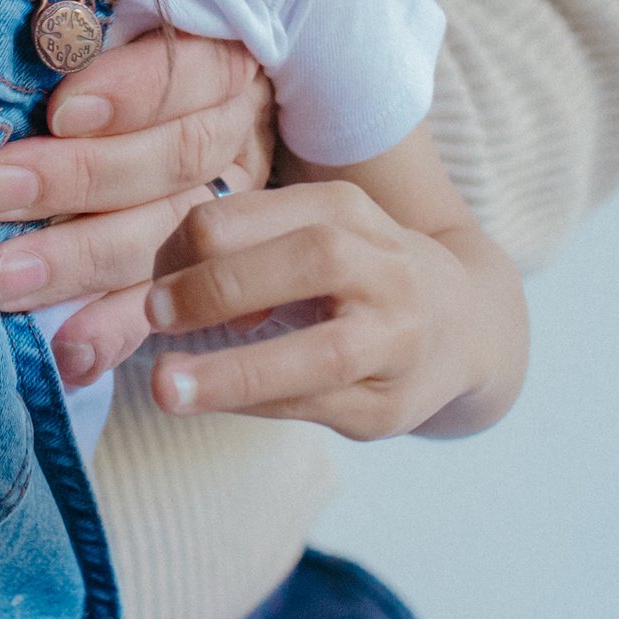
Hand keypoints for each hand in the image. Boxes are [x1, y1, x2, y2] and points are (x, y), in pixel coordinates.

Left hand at [0, 29, 273, 387]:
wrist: (181, 136)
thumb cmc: (112, 63)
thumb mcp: (123, 32)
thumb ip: (89, 36)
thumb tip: (37, 38)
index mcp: (225, 64)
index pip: (193, 71)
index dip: (132, 91)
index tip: (61, 110)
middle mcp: (237, 135)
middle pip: (176, 155)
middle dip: (82, 176)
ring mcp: (231, 208)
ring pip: (170, 234)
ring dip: (84, 259)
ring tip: (9, 278)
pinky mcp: (207, 274)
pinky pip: (166, 305)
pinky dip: (115, 330)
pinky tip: (70, 353)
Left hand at [137, 169, 526, 439]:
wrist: (466, 328)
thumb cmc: (356, 275)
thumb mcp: (312, 231)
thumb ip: (244, 244)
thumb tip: (163, 288)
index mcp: (349, 211)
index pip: (256, 211)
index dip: (189, 241)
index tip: (153, 275)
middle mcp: (386, 269)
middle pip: (311, 259)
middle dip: (220, 287)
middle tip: (154, 315)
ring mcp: (398, 342)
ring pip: (324, 353)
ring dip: (235, 371)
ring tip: (165, 386)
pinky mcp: (391, 407)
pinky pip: (317, 407)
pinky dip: (255, 404)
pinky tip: (212, 400)